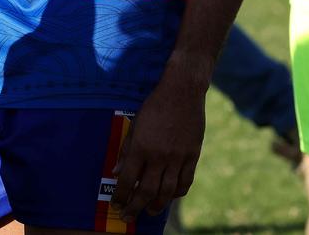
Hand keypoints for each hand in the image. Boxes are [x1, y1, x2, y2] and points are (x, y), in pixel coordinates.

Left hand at [113, 73, 204, 219]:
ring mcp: (177, 157)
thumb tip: (116, 172)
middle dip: (135, 207)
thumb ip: (126, 149)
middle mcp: (159, 156)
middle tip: (128, 217)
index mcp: (141, 146)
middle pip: (146, 191)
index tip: (116, 205)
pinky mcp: (192, 156)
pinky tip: (170, 196)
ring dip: (156, 205)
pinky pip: (185, 182)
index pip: (127, 179)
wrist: (182, 91)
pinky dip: (177, 193)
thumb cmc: (155, 105)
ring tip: (149, 211)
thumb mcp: (135, 123)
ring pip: (167, 192)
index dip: (121, 195)